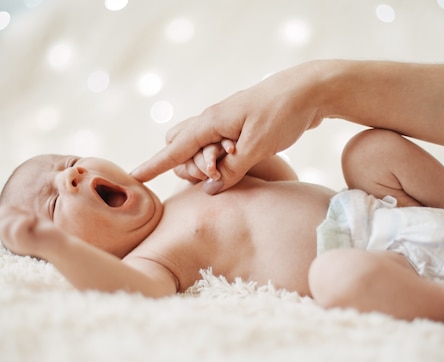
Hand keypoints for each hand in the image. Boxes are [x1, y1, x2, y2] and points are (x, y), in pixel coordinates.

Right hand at [0, 205, 63, 258]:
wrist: (62, 246)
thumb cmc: (47, 232)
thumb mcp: (29, 220)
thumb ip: (16, 215)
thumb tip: (6, 208)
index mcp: (9, 236)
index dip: (8, 209)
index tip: (25, 212)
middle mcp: (10, 242)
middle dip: (13, 211)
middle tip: (30, 216)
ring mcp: (17, 244)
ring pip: (5, 226)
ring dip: (19, 216)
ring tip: (33, 219)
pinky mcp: (26, 245)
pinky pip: (17, 231)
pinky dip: (25, 220)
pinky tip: (34, 221)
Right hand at [131, 61, 324, 192]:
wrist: (310, 90)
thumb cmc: (282, 113)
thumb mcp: (257, 147)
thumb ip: (232, 171)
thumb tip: (210, 189)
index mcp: (211, 122)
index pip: (174, 148)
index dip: (154, 165)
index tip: (134, 177)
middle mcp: (212, 121)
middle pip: (181, 148)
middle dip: (191, 167)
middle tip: (222, 169)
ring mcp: (224, 124)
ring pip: (199, 147)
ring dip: (210, 163)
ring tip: (238, 160)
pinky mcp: (238, 128)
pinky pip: (217, 147)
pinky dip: (222, 158)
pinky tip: (240, 158)